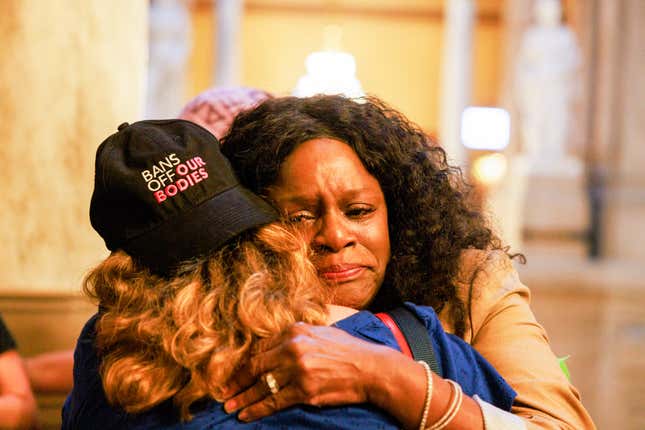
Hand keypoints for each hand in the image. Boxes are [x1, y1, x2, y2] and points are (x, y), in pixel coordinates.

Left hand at [222, 322, 389, 421]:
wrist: (371, 368)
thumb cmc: (348, 350)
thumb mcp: (320, 332)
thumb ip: (297, 337)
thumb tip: (275, 347)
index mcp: (295, 331)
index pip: (261, 348)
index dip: (245, 362)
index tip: (234, 372)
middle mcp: (293, 348)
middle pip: (256, 366)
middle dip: (237, 381)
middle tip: (223, 391)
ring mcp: (297, 370)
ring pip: (261, 386)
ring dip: (242, 398)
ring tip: (229, 406)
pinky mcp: (304, 390)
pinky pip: (273, 402)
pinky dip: (257, 409)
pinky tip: (246, 414)